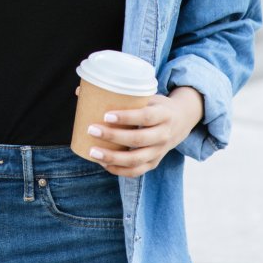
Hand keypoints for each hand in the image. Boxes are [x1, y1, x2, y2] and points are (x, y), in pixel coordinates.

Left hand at [81, 87, 204, 177]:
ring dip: (113, 158)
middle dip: (114, 136)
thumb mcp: (146, 95)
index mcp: (164, 114)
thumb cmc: (155, 105)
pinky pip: (137, 171)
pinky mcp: (154, 163)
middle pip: (139, 139)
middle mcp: (164, 135)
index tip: (106, 115)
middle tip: (92, 130)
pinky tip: (103, 164)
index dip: (126, 117)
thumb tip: (81, 91)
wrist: (181, 121)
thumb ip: (120, 95)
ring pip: (136, 159)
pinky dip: (119, 170)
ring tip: (92, 152)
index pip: (146, 117)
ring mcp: (160, 151)